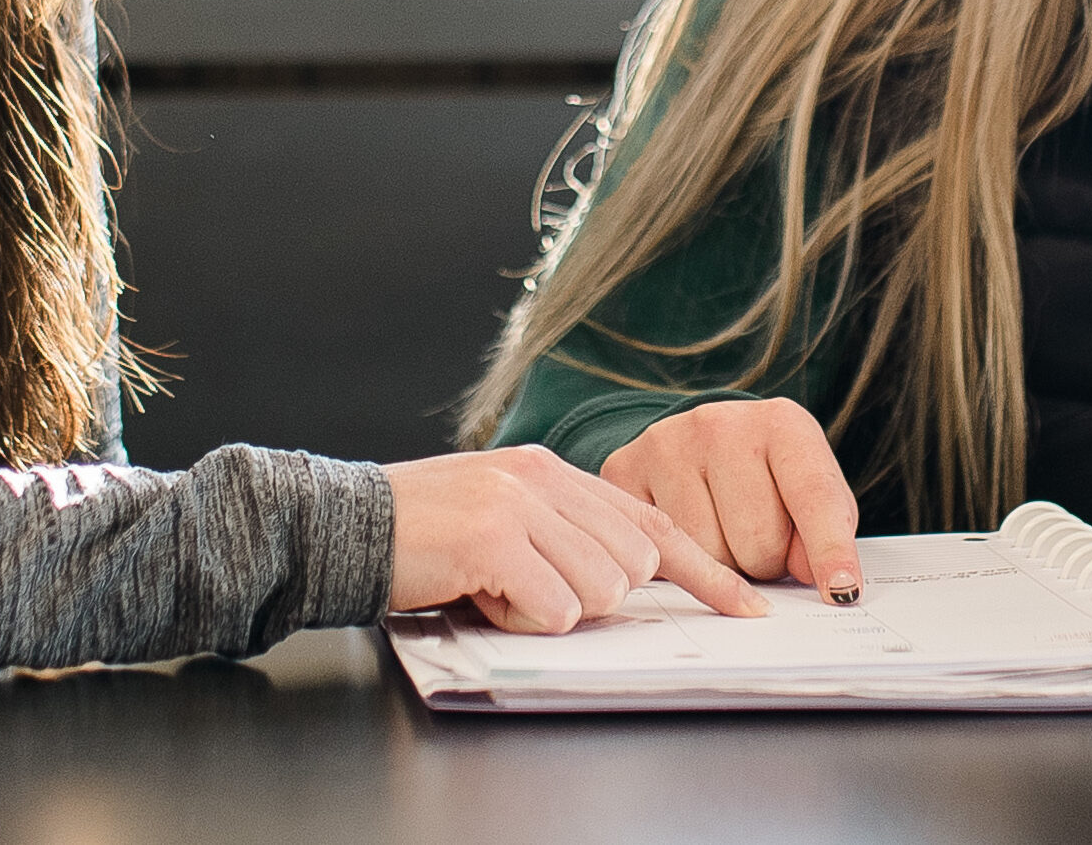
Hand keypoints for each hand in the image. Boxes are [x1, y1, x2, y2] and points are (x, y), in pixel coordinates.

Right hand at [387, 445, 763, 632]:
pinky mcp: (494, 536)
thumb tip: (630, 577)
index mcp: (552, 472)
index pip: (652, 523)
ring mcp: (519, 503)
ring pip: (598, 591)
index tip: (745, 607)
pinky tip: (480, 593)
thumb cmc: (425, 539)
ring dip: (549, 609)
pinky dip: (521, 618)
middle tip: (526, 587)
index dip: (705, 571)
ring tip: (495, 588)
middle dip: (591, 596)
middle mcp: (543, 478)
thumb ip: (564, 534)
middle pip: (631, 566)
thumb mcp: (506, 520)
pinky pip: (553, 606)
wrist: (346, 525)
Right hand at [598, 398, 864, 603]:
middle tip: (759, 540)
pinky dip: (678, 559)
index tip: (841, 591)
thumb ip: (826, 532)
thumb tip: (821, 579)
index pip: (814, 497)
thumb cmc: (768, 479)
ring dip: (722, 566)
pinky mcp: (624, 468)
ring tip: (723, 533)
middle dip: (766, 561)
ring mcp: (667, 443)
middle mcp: (720, 423)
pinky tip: (687, 530)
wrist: (700, 444)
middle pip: (758, 542)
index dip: (830, 551)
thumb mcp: (809, 495)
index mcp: (782, 423)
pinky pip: (661, 552)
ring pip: (708, 556)